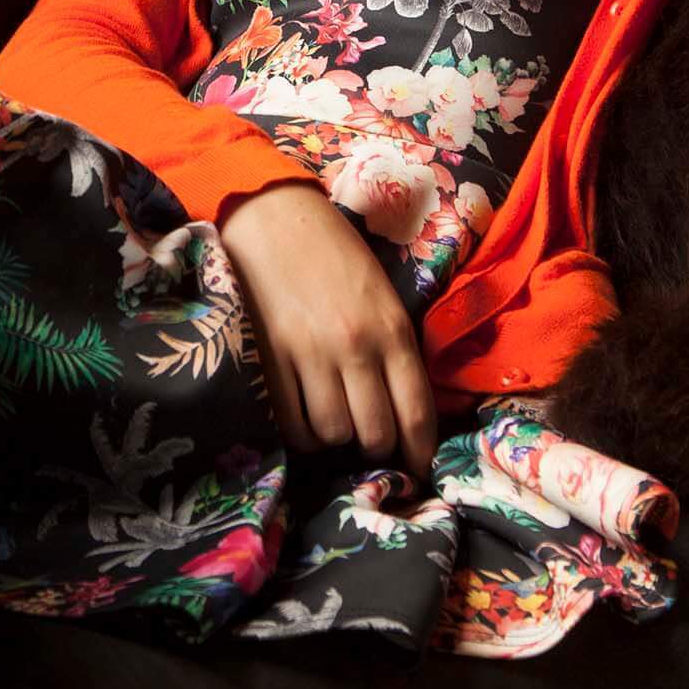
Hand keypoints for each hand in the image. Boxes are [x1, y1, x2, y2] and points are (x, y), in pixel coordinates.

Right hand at [216, 181, 438, 478]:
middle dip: (377, 448)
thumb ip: (395, 348)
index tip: (418, 471)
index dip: (419, 453)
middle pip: (376, 432)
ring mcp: (309, 354)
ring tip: (335, 424)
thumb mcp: (383, 296)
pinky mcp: (269, 358)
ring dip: (337, 440)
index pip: (416, 412)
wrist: (275, 218)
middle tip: (370, 444)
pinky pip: (291, 423)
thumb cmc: (335, 256)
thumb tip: (403, 410)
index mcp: (392, 329)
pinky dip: (302, 434)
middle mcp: (355, 346)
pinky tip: (305, 420)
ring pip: (333, 433)